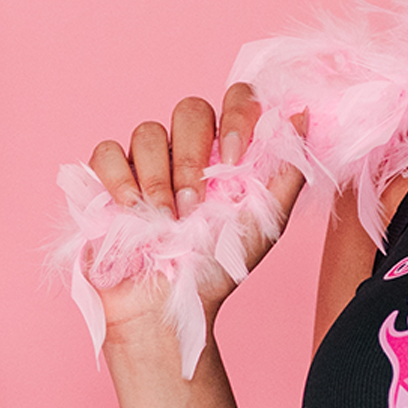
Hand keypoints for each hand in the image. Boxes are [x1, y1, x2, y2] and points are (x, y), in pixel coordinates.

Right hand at [86, 84, 306, 341]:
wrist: (171, 306)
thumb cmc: (217, 267)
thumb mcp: (265, 223)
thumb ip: (286, 171)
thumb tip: (300, 114)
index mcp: (225, 152)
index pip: (234, 100)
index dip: (236, 116)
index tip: (236, 158)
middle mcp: (185, 150)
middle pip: (190, 110)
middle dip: (194, 155)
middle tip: (195, 202)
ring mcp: (145, 162)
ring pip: (148, 132)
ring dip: (159, 177)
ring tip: (166, 218)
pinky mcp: (108, 179)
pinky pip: (107, 152)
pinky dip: (119, 177)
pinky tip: (131, 207)